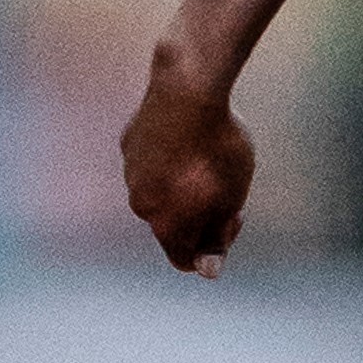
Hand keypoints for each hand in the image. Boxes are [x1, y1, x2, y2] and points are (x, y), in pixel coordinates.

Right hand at [122, 56, 253, 274]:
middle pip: (171, 225)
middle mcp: (140, 203)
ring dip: (182, 186)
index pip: (185, 259)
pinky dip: (170, 158)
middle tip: (227, 187)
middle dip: (198, 215)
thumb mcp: (230, 199)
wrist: (188, 91)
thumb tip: (206, 272)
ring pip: (159, 191)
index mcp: (165, 224)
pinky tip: (189, 136)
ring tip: (207, 156)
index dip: (215, 247)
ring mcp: (130, 171)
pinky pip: (151, 161)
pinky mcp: (129, 142)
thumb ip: (216, 238)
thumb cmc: (218, 149)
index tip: (233, 216)